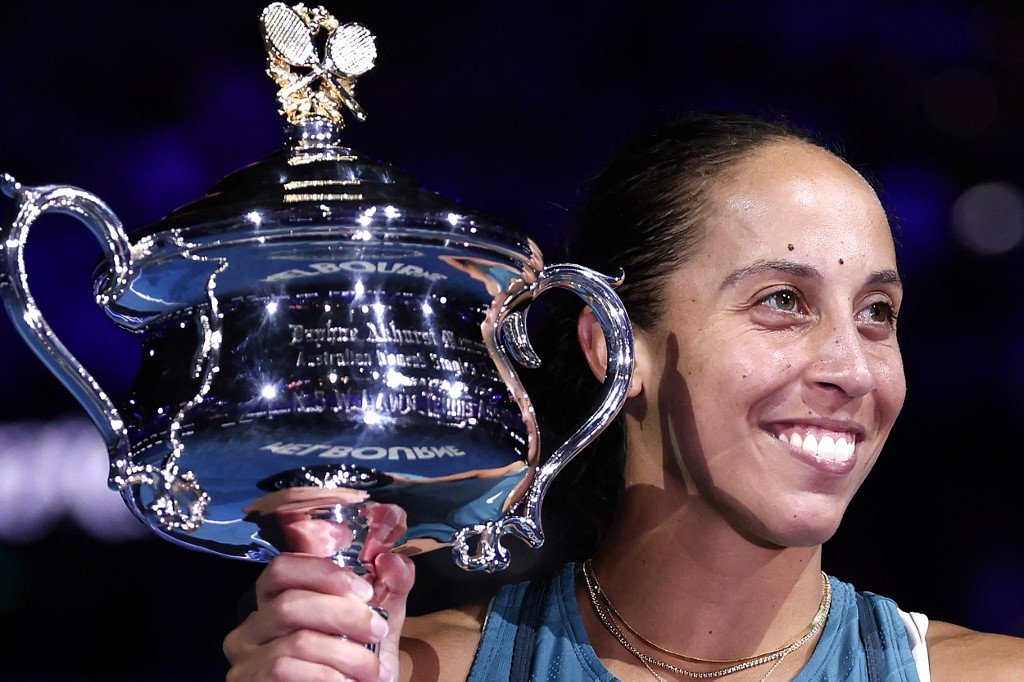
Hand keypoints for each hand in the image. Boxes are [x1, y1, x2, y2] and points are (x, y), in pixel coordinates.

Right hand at [224, 502, 414, 680]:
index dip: (323, 572)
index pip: (281, 568)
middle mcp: (251, 628)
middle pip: (290, 603)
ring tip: (373, 671)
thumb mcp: (375, 626)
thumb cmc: (355, 669)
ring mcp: (245, 661)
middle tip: (378, 630)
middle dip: (344, 614)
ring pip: (296, 642)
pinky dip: (328, 677)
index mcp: (274, 602)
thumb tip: (395, 561)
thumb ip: (389, 589)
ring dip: (346, 655)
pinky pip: (287, 672)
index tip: (364, 590)